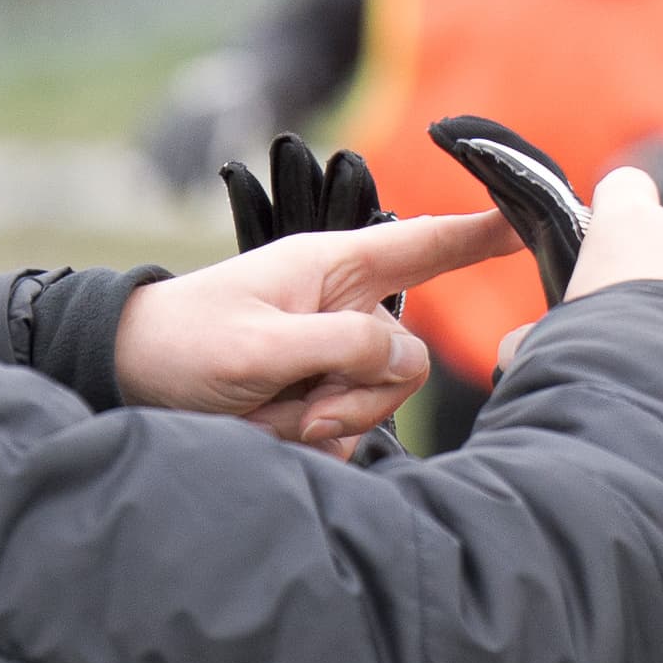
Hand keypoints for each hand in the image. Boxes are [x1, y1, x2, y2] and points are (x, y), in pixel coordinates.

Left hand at [115, 210, 511, 450]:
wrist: (130, 377)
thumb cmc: (184, 345)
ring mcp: (330, 356)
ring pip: (377, 404)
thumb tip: (402, 361)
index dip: (483, 234)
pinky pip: (347, 433)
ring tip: (273, 419)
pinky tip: (271, 432)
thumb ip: (344, 347)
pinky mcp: (316, 396)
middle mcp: (341, 308)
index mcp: (333, 268)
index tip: (532, 219)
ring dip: (329, 424)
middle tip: (300, 412)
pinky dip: (313, 443)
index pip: (427, 244)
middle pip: (403, 362)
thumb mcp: (263, 346)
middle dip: (358, 397)